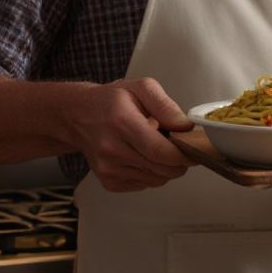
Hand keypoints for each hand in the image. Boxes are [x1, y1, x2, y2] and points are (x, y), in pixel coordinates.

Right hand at [65, 78, 192, 190]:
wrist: (77, 115)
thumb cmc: (110, 101)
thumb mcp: (141, 88)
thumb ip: (166, 105)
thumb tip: (185, 127)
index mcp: (122, 123)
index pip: (161, 152)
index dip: (184, 155)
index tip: (194, 149)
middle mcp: (112, 149)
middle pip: (162, 169)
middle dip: (180, 162)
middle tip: (180, 147)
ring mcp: (108, 168)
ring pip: (156, 179)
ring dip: (166, 168)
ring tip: (157, 148)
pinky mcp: (108, 181)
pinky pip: (144, 185)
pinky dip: (151, 174)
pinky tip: (143, 157)